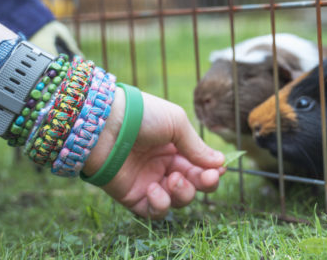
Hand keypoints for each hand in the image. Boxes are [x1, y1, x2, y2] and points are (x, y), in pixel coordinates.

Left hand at [83, 88, 225, 218]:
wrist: (106, 124)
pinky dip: (160, 204)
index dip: (212, 171)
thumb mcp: (176, 123)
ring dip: (183, 193)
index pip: (200, 166)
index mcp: (175, 148)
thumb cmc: (142, 116)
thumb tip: (220, 162)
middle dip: (203, 184)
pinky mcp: (134, 197)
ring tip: (173, 179)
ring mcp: (150, 182)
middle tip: (205, 178)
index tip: (219, 170)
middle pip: (193, 186)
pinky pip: (155, 211)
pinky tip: (155, 188)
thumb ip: (197, 147)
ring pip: (178, 201)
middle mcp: (164, 166)